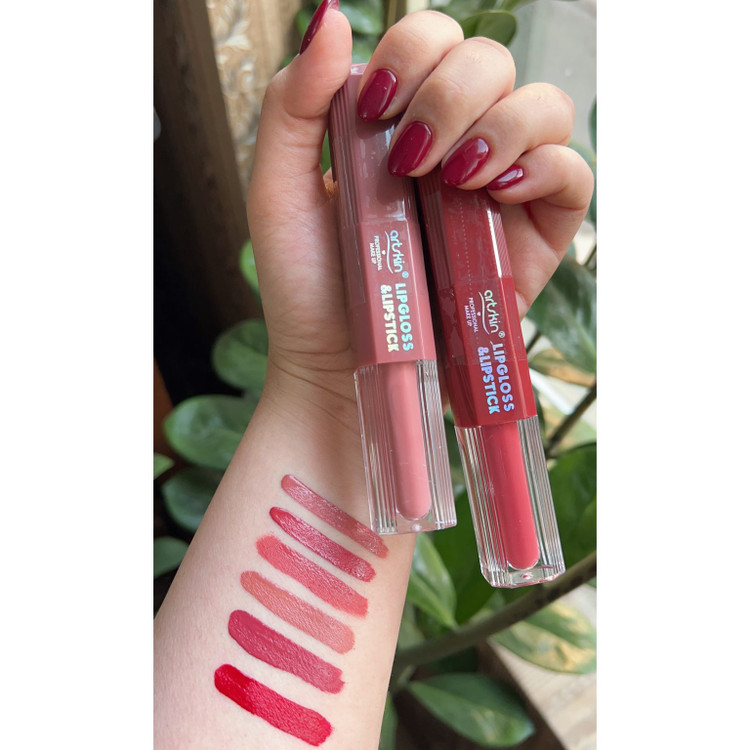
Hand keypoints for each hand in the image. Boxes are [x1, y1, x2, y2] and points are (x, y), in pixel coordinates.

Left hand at [247, 5, 592, 416]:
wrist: (339, 363)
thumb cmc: (308, 284)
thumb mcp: (279, 190)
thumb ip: (293, 104)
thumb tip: (331, 18)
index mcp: (400, 122)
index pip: (432, 40)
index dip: (412, 53)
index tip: (376, 106)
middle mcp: (456, 143)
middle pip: (490, 61)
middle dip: (450, 93)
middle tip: (410, 158)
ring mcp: (500, 187)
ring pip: (544, 105)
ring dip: (501, 125)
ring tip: (453, 179)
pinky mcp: (534, 233)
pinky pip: (573, 173)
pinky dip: (546, 168)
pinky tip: (495, 193)